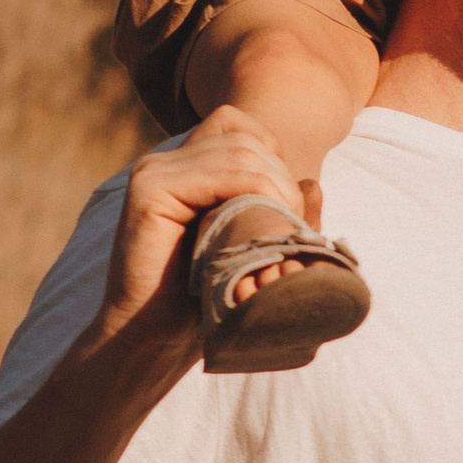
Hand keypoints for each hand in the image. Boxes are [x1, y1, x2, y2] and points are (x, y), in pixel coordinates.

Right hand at [92, 106, 314, 358]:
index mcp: (184, 166)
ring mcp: (153, 172)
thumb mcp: (254, 246)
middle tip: (289, 226)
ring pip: (239, 150)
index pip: (238, 124)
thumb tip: (312, 182)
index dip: (272, 157)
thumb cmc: (203, 297)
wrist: (153, 338)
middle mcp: (165, 162)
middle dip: (281, 176)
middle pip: (245, 137)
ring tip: (278, 231)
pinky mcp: (149, 192)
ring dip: (274, 187)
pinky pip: (218, 172)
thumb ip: (282, 211)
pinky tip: (258, 226)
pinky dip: (253, 192)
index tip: (283, 206)